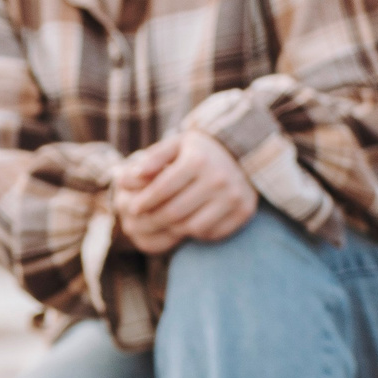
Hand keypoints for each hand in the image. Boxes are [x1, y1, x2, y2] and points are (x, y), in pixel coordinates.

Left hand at [113, 130, 256, 254]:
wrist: (242, 152)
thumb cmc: (199, 151)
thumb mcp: (176, 144)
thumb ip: (153, 158)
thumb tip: (132, 176)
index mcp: (198, 160)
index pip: (162, 189)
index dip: (143, 201)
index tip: (133, 208)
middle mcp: (219, 179)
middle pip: (175, 212)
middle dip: (154, 219)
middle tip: (146, 220)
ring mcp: (235, 196)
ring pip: (193, 227)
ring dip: (176, 227)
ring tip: (168, 220)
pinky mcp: (245, 211)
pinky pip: (213, 233)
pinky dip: (198, 231)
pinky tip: (192, 220)